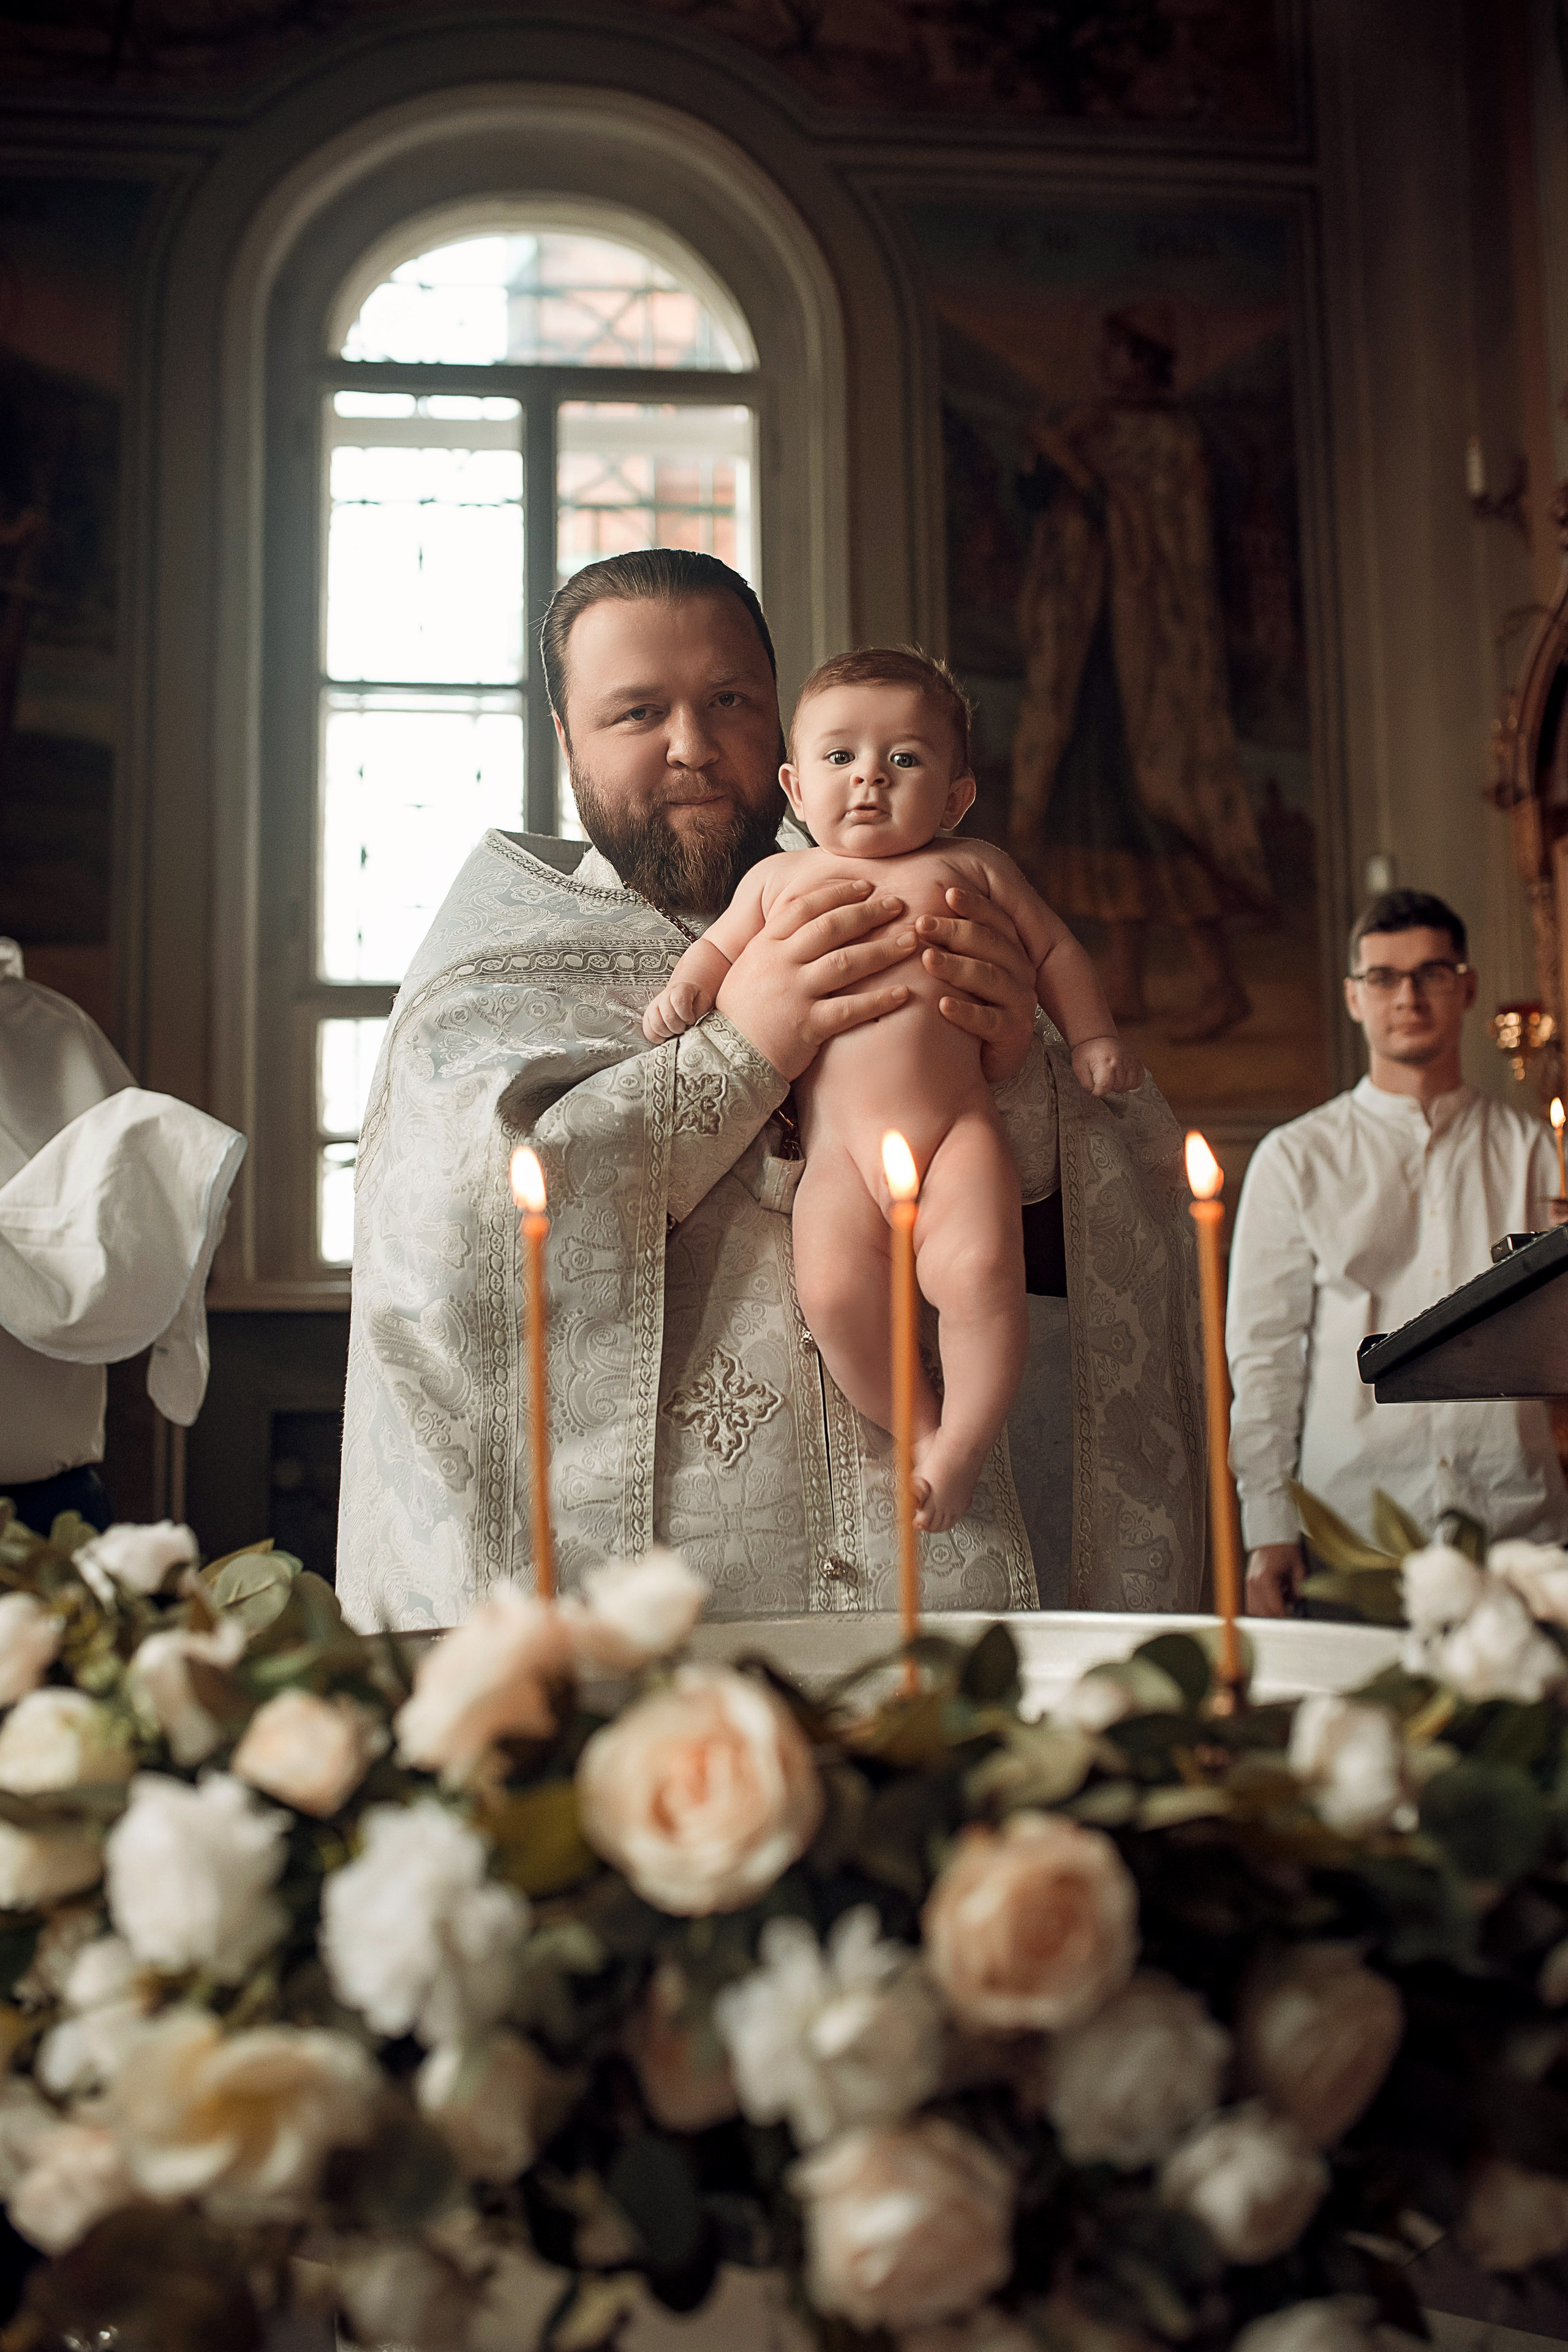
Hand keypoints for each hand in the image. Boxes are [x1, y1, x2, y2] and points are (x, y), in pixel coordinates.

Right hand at [642, 980, 707, 1043]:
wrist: (687, 994)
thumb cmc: (696, 1000)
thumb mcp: (704, 1001)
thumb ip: (698, 1012)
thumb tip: (691, 1028)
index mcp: (680, 989)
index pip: (679, 1002)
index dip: (686, 1015)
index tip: (691, 1020)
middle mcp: (664, 996)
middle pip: (667, 1016)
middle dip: (678, 1027)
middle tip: (684, 1028)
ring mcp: (654, 1006)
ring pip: (656, 1025)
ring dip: (668, 1033)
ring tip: (675, 1032)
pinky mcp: (648, 1016)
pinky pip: (648, 1031)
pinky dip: (657, 1037)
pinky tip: (666, 1037)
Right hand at [714, 879, 915, 1081]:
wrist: (724, 1058)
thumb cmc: (741, 1014)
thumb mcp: (748, 968)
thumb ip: (776, 945)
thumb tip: (806, 924)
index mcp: (765, 946)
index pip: (805, 908)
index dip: (838, 893)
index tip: (865, 886)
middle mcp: (780, 964)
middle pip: (831, 928)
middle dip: (868, 913)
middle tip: (897, 905)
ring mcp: (795, 993)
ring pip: (846, 962)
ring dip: (883, 950)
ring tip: (911, 942)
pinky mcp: (808, 1025)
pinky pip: (851, 1008)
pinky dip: (879, 1000)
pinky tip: (903, 993)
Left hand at [916, 887, 1037, 1083]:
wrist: (967, 1060)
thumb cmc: (950, 1001)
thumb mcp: (946, 963)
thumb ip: (939, 933)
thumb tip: (910, 903)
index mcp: (1005, 946)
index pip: (994, 918)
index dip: (973, 905)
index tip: (947, 892)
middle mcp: (1017, 970)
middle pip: (990, 943)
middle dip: (956, 932)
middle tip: (921, 924)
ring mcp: (1018, 1002)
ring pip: (990, 978)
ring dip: (957, 967)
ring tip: (926, 960)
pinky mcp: (1013, 1034)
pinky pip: (990, 1021)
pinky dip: (966, 1012)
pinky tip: (942, 1005)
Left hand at [1071, 1034, 1144, 1096]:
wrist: (1098, 1037)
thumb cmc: (1088, 1052)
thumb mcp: (1079, 1067)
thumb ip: (1086, 1083)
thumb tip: (1094, 1093)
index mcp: (1104, 1062)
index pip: (1105, 1087)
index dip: (1098, 1092)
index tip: (1094, 1088)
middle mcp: (1120, 1061)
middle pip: (1117, 1087)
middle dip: (1109, 1088)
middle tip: (1103, 1079)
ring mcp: (1131, 1060)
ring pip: (1129, 1085)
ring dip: (1120, 1086)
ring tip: (1112, 1078)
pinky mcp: (1137, 1060)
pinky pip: (1139, 1080)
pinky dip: (1132, 1083)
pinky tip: (1123, 1078)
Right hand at [1246, 1541, 1304, 1617]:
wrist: (1271, 1537)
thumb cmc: (1283, 1548)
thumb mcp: (1298, 1568)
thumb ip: (1298, 1588)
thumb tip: (1297, 1602)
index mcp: (1265, 1579)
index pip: (1274, 1608)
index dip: (1285, 1618)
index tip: (1293, 1623)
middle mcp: (1254, 1583)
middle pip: (1263, 1612)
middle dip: (1276, 1618)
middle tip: (1289, 1620)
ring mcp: (1249, 1584)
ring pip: (1254, 1610)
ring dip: (1267, 1614)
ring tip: (1281, 1609)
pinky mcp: (1248, 1584)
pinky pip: (1251, 1603)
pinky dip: (1261, 1608)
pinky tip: (1273, 1604)